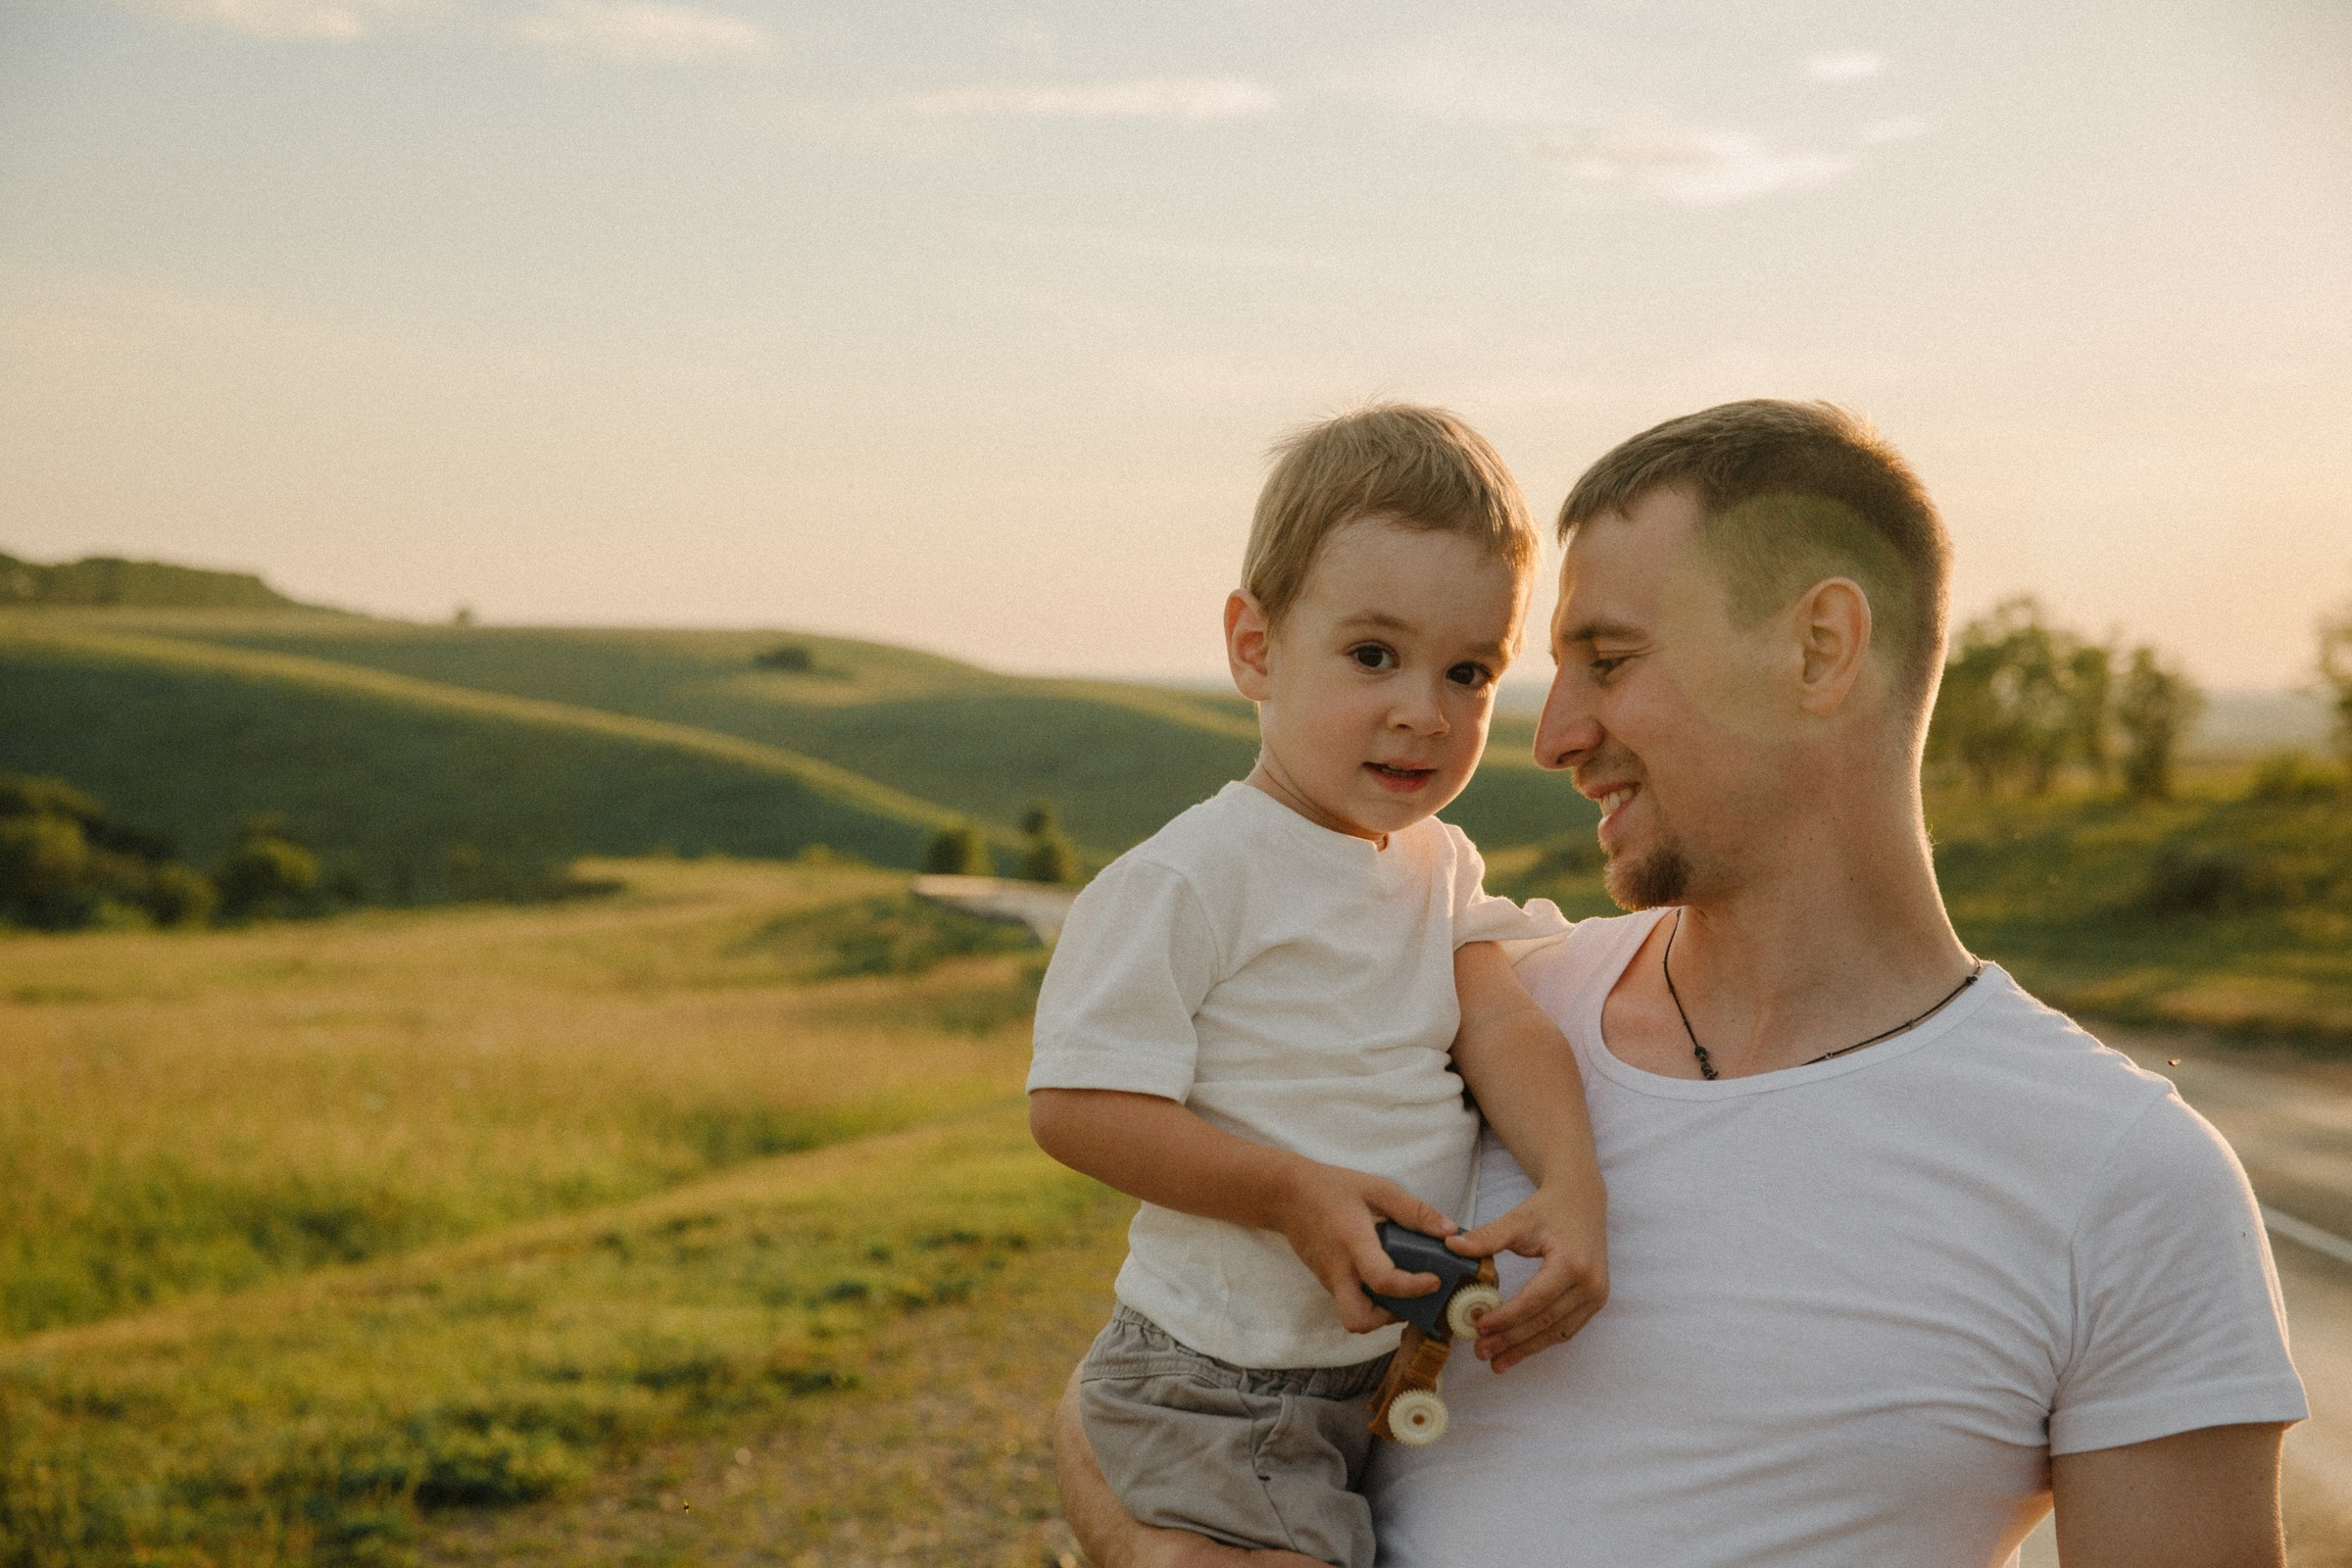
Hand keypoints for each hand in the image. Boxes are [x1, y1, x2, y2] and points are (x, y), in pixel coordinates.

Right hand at [1271, 1159, 1455, 1332]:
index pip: (1382, 1280)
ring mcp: (1328, 1279)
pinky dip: (1368, 1300)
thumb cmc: (1333, 1188)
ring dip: (1379, 1312)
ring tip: (1399, 1289)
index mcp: (1353, 1242)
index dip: (1412, 1287)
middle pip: (1358, 1319)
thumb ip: (1414, 1211)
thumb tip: (1449, 1231)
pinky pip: (1348, 1301)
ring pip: (1353, 1315)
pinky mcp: (1324, 1281)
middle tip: (1407, 1299)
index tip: (1433, 1281)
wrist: (1287, 1195)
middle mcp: (1338, 1269)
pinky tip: (1381, 1278)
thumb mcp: (1377, 1188)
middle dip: (1387, 1319)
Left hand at [1446, 1175, 1607, 1371]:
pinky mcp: (1596, 1300)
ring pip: (1557, 1332)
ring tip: (1497, 1362)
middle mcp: (1590, 1284)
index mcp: (1571, 1263)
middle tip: (1481, 1353)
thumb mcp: (1518, 1219)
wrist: (1582, 1200)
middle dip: (1511, 1341)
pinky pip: (1567, 1328)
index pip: (1534, 1300)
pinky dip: (1542, 1341)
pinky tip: (1519, 1349)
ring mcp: (1597, 1295)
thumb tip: (1451, 1246)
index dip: (1506, 1318)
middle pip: (1545, 1322)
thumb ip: (1487, 1236)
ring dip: (1526, 1349)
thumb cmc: (1548, 1208)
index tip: (1479, 1327)